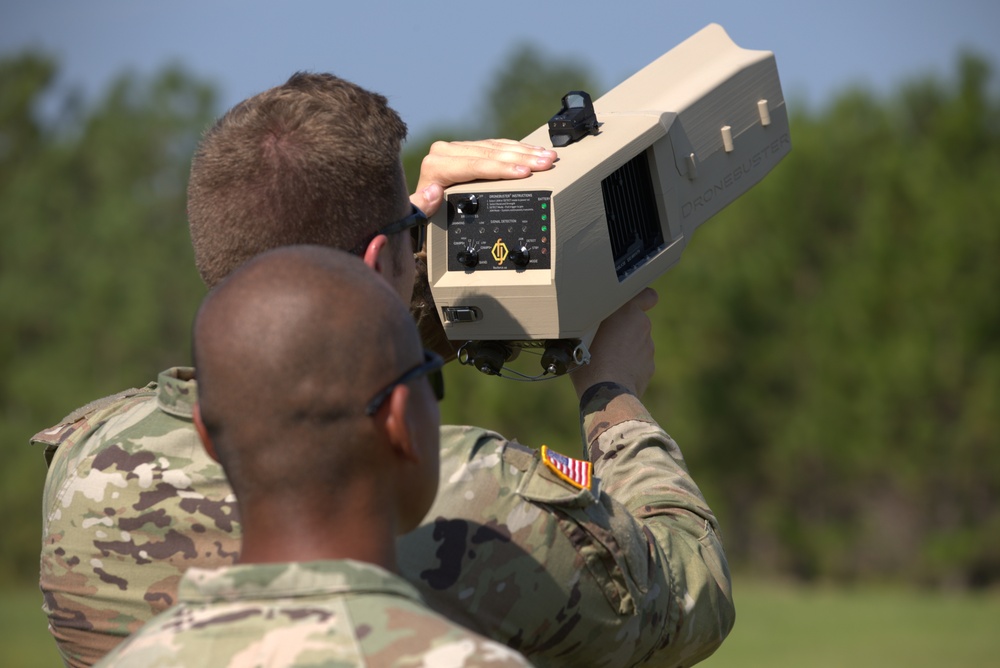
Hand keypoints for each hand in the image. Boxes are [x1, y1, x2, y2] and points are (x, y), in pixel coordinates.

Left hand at [410, 139, 556, 215]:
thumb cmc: (420, 219)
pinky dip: (518, 150)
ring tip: (548, 158)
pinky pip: (497, 146)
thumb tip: (434, 191)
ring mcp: (458, 149)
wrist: (420, 210)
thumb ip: (421, 207)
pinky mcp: (469, 149)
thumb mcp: (416, 217)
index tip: (524, 172)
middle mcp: (445, 152)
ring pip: (496, 147)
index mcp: (435, 166)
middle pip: (490, 154)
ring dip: (525, 152)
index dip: (501, 169)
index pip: (474, 165)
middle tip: (545, 163)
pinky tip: (536, 152)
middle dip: (521, 158)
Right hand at [570, 288, 658, 399]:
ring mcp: (648, 347)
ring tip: (604, 359)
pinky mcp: (649, 367)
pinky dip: (628, 364)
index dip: (641, 299)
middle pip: (634, 321)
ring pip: (635, 342)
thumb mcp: (584, 328)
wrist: (606, 391)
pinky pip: (637, 361)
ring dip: (624, 347)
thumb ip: (597, 317)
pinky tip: (612, 372)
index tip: (631, 306)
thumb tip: (592, 317)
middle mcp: (643, 326)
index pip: (646, 296)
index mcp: (629, 311)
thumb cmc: (589, 358)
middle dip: (623, 327)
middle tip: (602, 338)